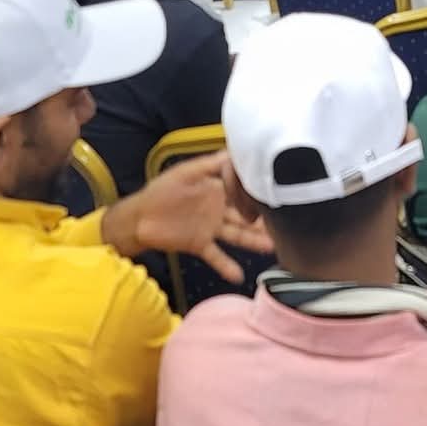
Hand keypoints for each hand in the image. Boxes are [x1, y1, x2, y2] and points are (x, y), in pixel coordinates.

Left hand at [101, 152, 273, 279]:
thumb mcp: (187, 171)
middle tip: (288, 222)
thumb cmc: (161, 190)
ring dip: (254, 241)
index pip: (243, 189)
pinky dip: (226, 266)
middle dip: (265, 219)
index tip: (278, 189)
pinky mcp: (200, 244)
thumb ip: (211, 163)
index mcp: (217, 189)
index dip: (258, 190)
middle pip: (246, 214)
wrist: (138, 217)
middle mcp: (219, 209)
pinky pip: (216, 255)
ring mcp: (211, 228)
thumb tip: (234, 150)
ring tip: (272, 247)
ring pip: (238, 234)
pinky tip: (238, 275)